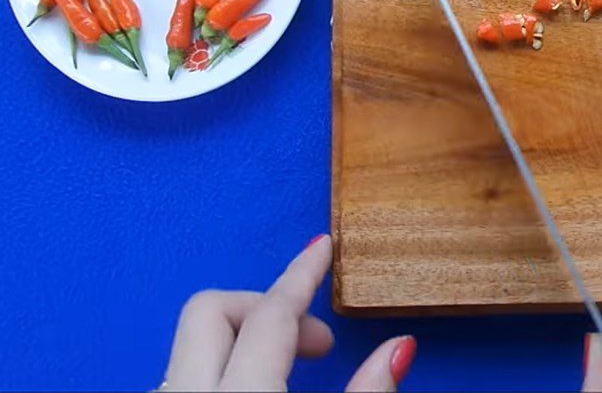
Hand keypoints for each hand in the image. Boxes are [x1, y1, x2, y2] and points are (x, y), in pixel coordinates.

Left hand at [161, 235, 415, 391]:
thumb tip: (399, 347)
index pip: (271, 312)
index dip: (303, 274)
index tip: (323, 245)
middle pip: (211, 308)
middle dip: (265, 304)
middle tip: (315, 342)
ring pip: (193, 344)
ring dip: (242, 339)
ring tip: (287, 374)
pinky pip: (183, 373)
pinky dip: (222, 367)